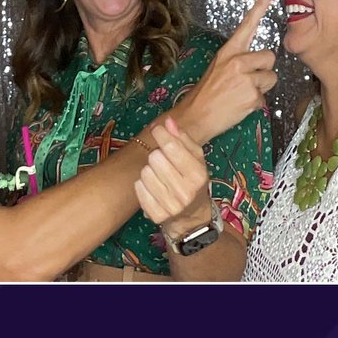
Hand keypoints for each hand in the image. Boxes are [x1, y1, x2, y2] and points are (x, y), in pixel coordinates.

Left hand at [133, 116, 213, 231]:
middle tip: (162, 161)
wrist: (192, 215)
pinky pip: (138, 188)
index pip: (172, 148)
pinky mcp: (156, 215)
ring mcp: (171, 206)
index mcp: (198, 175)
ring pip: (144, 173)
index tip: (157, 129)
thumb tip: (167, 121)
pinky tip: (152, 188)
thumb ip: (183, 138)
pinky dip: (142, 185)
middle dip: (157, 155)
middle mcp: (186, 192)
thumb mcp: (196, 159)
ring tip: (158, 176)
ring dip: (149, 171)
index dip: (161, 135)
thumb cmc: (193, 181)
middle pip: (155, 158)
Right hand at [170, 0, 277, 145]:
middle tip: (246, 81)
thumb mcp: (219, 68)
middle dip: (263, 69)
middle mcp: (238, 61)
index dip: (260, 6)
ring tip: (241, 93)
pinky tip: (240, 105)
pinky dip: (256, 102)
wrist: (195, 117)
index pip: (247, 25)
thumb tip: (261, 57)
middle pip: (270, 56)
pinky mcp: (252, 95)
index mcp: (228, 52)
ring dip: (261, 87)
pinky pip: (266, 96)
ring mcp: (246, 78)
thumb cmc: (207, 93)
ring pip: (271, 78)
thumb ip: (239, 59)